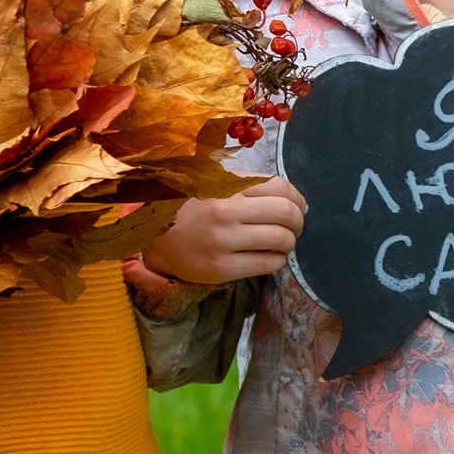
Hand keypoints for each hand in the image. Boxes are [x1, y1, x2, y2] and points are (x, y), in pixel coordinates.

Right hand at [138, 177, 306, 287]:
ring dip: (289, 243)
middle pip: (286, 213)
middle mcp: (225, 211)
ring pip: (281, 240)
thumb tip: (292, 197)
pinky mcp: (222, 268)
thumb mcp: (216, 186)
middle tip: (293, 228)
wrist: (156, 240)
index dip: (297, 199)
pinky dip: (277, 260)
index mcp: (226, 187)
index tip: (296, 207)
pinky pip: (268, 264)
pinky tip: (267, 257)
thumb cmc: (193, 210)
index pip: (279, 187)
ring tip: (280, 244)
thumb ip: (250, 185)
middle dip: (298, 222)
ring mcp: (223, 241)